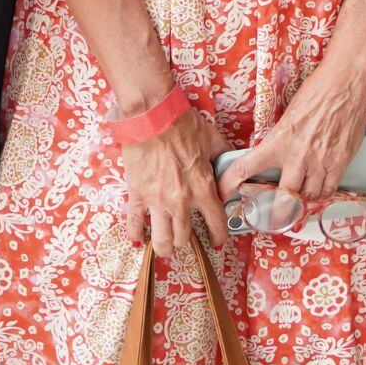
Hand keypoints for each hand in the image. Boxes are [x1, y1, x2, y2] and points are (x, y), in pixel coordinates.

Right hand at [120, 106, 231, 256]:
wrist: (152, 116)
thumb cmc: (183, 125)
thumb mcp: (212, 139)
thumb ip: (223, 156)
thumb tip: (231, 164)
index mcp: (203, 188)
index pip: (216, 223)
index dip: (219, 236)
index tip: (217, 241)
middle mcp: (181, 201)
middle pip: (184, 237)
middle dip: (186, 242)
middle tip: (185, 239)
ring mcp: (157, 200)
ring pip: (161, 239)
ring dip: (164, 247)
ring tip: (165, 247)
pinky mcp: (137, 194)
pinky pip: (134, 223)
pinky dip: (135, 234)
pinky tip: (137, 239)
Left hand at [217, 59, 365, 204]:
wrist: (345, 83)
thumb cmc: (317, 92)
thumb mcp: (288, 116)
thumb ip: (281, 140)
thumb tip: (275, 156)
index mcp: (278, 140)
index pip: (246, 166)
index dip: (230, 183)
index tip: (223, 192)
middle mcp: (298, 155)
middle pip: (283, 198)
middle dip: (277, 214)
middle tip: (273, 219)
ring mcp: (321, 161)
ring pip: (308, 198)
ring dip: (302, 204)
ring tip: (299, 206)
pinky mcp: (340, 162)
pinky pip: (329, 190)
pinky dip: (322, 196)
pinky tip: (318, 194)